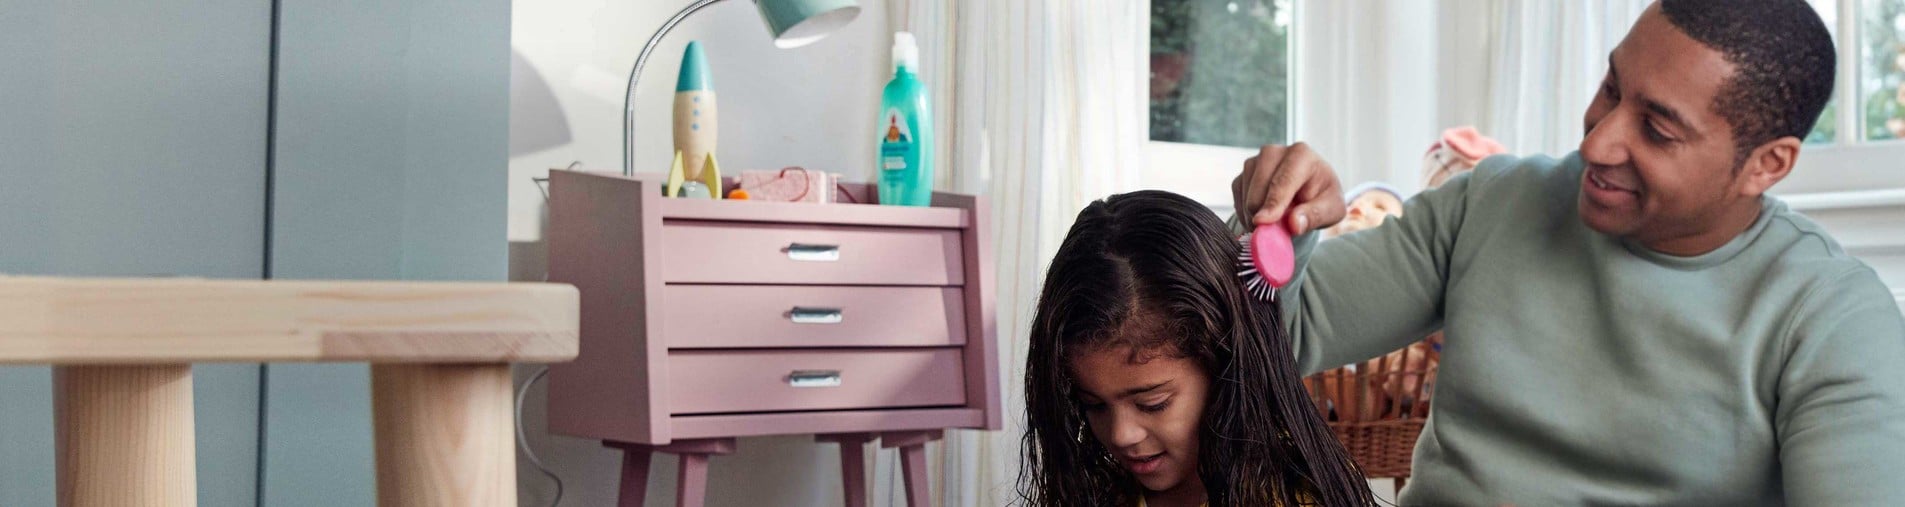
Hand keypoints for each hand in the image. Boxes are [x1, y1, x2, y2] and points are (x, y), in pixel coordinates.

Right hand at [1231, 142, 1346, 234]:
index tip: (1262, 221)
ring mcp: (1255, 160)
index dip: (1273, 202)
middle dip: (1265, 213)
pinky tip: (1264, 215)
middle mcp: (1274, 152)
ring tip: (1276, 221)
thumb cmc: (1322, 197)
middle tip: (1279, 230)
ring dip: (1256, 215)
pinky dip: (1247, 213)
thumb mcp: (1331, 209)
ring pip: (1246, 195)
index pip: (1283, 180)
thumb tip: (1295, 224)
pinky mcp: (1244, 173)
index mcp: (1301, 154)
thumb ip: (1315, 216)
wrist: (1309, 191)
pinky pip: (1238, 198)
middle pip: (1260, 188)